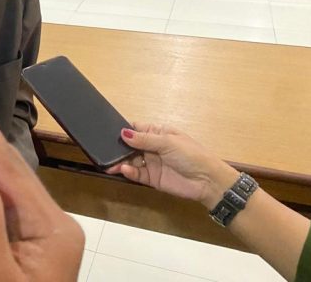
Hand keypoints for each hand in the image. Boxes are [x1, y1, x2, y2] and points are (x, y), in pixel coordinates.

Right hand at [106, 123, 238, 207]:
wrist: (207, 181)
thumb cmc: (191, 155)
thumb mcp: (168, 142)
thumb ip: (144, 139)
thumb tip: (123, 133)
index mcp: (158, 133)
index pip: (136, 129)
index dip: (124, 129)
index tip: (107, 131)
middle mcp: (152, 147)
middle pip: (130, 145)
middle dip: (118, 147)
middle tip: (103, 150)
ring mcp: (151, 163)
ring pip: (131, 160)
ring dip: (120, 161)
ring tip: (109, 164)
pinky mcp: (152, 178)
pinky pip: (137, 174)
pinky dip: (129, 172)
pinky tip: (124, 170)